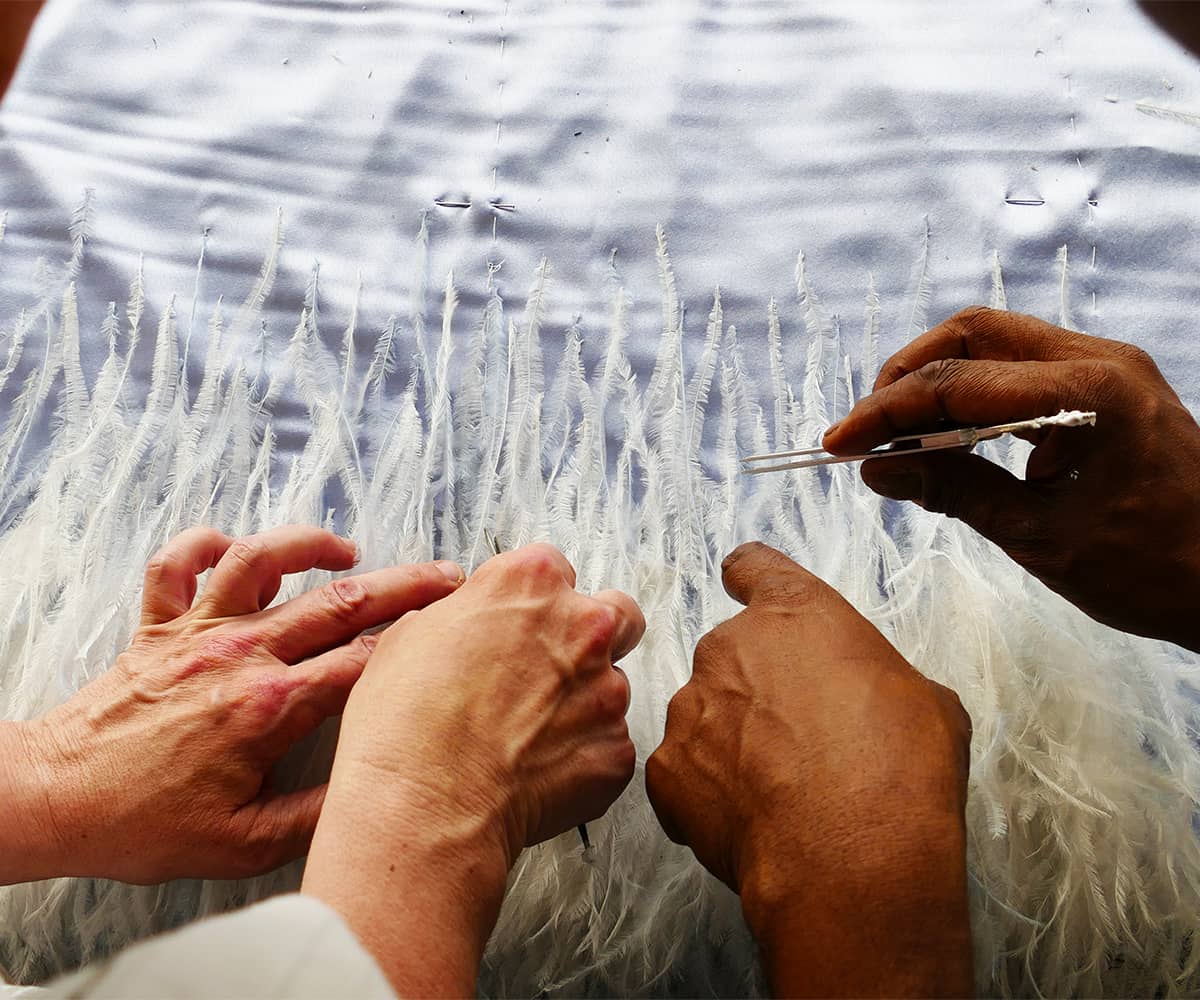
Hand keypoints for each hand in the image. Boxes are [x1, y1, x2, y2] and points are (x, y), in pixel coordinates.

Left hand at [0, 524, 462, 885]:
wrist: (55, 800)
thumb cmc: (143, 824)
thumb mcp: (242, 845)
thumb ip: (316, 818)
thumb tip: (373, 794)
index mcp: (269, 707)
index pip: (363, 662)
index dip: (415, 643)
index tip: (451, 632)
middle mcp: (239, 654)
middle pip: (338, 603)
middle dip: (404, 584)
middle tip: (447, 575)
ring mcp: (195, 632)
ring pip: (261, 561)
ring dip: (309, 545)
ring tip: (346, 548)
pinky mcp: (155, 627)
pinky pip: (175, 564)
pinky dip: (202, 544)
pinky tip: (231, 545)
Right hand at [302, 543, 643, 996]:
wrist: (422, 804)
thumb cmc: (404, 718)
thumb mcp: (411, 633)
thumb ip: (465, 614)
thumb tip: (473, 625)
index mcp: (531, 582)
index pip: (554, 570)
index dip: (532, 603)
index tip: (515, 629)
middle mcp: (583, 626)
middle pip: (615, 616)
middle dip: (591, 638)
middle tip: (549, 674)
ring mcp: (608, 691)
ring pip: (611, 687)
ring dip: (582, 705)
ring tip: (527, 740)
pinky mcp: (617, 751)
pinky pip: (608, 747)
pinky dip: (582, 759)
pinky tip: (536, 777)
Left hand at [646, 542, 972, 997]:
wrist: (852, 856)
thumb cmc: (901, 769)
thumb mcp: (926, 703)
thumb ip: (881, 681)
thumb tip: (877, 703)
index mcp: (794, 613)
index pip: (754, 567)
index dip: (752, 580)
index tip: (749, 591)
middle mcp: (729, 647)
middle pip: (733, 654)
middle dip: (757, 687)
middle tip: (799, 736)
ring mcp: (691, 708)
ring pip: (706, 714)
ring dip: (731, 740)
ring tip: (779, 790)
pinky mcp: (667, 770)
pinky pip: (684, 773)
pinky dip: (707, 792)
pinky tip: (749, 822)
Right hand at [824, 307, 1199, 650]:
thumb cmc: (1154, 569)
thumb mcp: (1041, 537)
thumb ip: (954, 490)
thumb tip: (877, 467)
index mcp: (1089, 392)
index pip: (958, 381)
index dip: (887, 410)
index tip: (840, 443)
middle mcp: (1099, 360)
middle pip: (974, 332)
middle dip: (909, 375)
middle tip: (870, 430)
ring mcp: (1107, 367)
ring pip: (996, 344)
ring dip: (940, 382)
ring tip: (902, 436)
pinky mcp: (1108, 386)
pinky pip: (1023, 370)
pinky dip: (977, 398)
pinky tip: (961, 445)